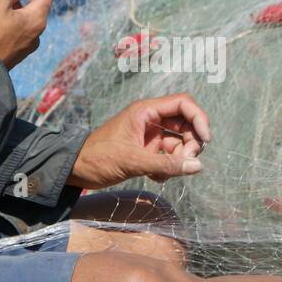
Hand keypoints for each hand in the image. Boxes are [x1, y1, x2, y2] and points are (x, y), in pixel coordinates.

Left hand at [67, 93, 210, 188]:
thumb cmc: (98, 158)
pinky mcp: (147, 151)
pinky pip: (169, 156)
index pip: (183, 104)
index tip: (206, 140)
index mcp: (146, 111)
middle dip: (190, 144)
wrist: (76, 170)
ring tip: (165, 173)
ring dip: (179, 159)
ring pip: (179, 143)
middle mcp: (150, 120)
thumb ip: (167, 164)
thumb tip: (198, 167)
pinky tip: (155, 177)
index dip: (199, 118)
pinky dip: (169, 167)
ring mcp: (150, 136)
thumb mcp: (133, 161)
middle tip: (186, 163)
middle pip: (185, 124)